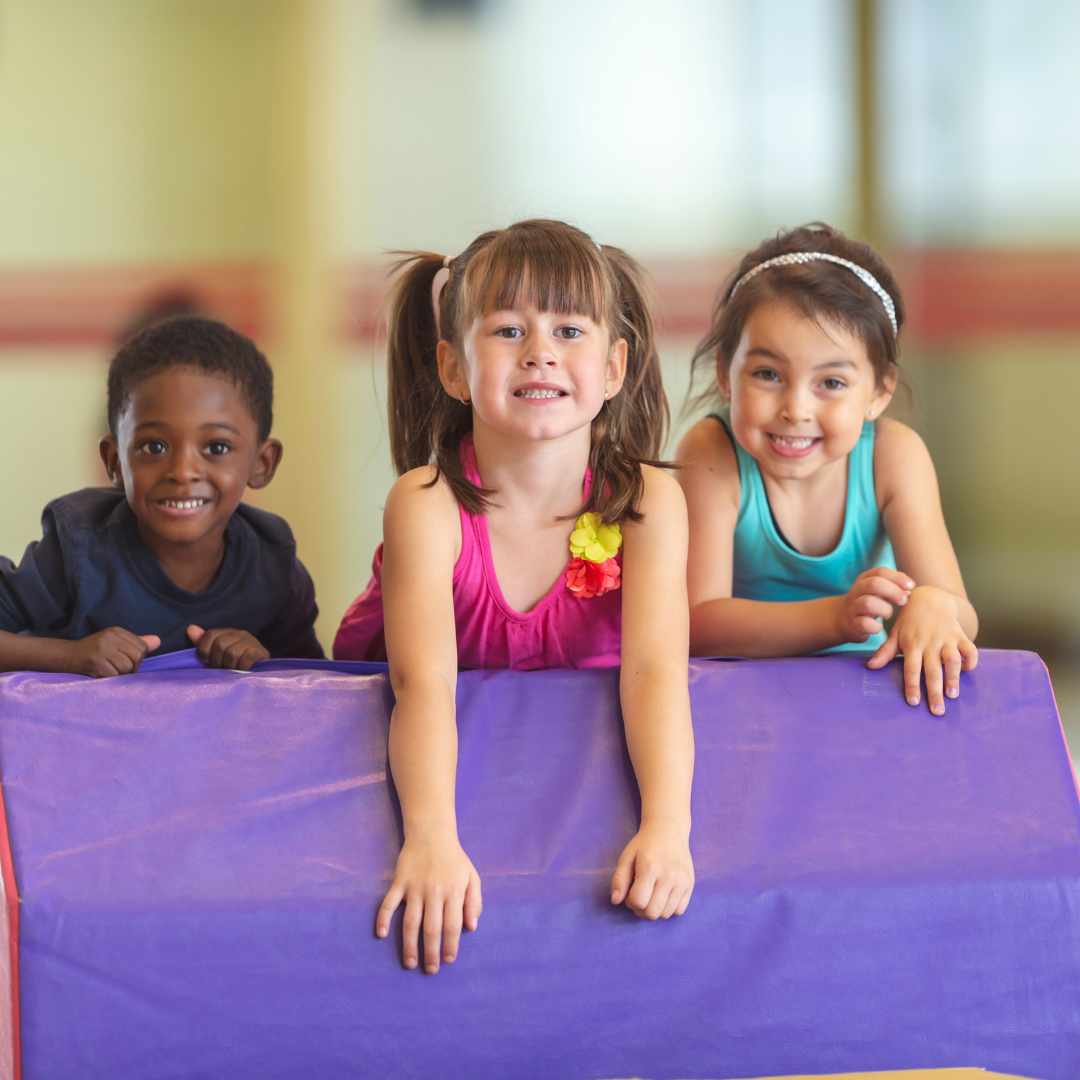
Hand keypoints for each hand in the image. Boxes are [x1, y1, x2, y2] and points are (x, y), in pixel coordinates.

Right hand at [64, 628, 160, 677]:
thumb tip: (158, 641)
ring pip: (126, 668)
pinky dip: (111, 679)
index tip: (127, 661)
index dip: (138, 658)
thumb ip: (137, 642)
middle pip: (136, 657)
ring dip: (121, 675)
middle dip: (132, 668)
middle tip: (120, 669)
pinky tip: (102, 675)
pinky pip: (113, 676)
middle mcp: (109, 638)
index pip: (142, 646)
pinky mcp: (94, 662)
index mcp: (117, 631)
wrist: (67, 656)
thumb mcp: (116, 642)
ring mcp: (101, 650)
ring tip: (110, 671)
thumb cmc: (96, 651)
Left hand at [187, 625, 268, 669]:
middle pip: (220, 644)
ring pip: (232, 653)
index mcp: (227, 632)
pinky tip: (243, 670)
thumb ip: (203, 643)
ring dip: (230, 667)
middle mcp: (240, 633)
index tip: (207, 662)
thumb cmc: (233, 665)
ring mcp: (251, 641)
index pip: (210, 634)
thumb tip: (190, 628)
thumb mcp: (215, 655)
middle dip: (217, 662)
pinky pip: (246, 657)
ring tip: (232, 671)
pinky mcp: (261, 651)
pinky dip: (242, 667)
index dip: (204, 651)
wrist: (259, 672)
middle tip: (221, 670)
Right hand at [376, 831, 481, 972]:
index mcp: (453, 892)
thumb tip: (471, 927)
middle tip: (430, 970)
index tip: (448, 961)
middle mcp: (434, 892)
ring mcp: (415, 887)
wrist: (432, 834)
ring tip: (409, 963)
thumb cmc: (454, 859)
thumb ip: (475, 902)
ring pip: (410, 922)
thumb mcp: (472, 877)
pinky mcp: (399, 882)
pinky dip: (383, 918)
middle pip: (431, 928)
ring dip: (409, 945)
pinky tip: (381, 934)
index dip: (451, 945)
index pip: (453, 925)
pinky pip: (389, 903)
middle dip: (431, 952)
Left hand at [610, 817, 693, 919]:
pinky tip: (663, 897)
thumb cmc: (644, 843)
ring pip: (666, 914)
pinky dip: (669, 909)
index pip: (638, 901)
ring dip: (655, 911)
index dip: (630, 902)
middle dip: (641, 910)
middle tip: (639, 897)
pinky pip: (679, 910)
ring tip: (650, 897)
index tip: (630, 893)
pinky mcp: (690, 884)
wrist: (668, 829)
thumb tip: (615, 901)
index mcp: (650, 868)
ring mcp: (682, 881)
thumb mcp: (627, 857)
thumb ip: (619, 879)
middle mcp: (669, 876)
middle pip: (653, 912)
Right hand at [835, 566, 914, 642]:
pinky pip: (864, 623)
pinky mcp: (852, 623)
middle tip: (904, 601)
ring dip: (885, 609)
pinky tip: (879, 627)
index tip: (911, 587)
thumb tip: (909, 589)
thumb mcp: (878, 590)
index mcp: (864, 579)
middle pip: (874, 584)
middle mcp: (857, 590)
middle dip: (894, 591)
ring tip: (888, 614)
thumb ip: (894, 587)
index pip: (881, 572)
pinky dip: (876, 627)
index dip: (898, 578)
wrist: (842, 619)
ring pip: (868, 603)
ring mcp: (853, 607)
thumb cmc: (869, 602)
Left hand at [866, 585, 977, 714]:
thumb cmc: (909, 621)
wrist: (929, 598)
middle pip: (932, 670)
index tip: (913, 702)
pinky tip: (968, 671)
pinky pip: (969, 649)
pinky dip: (971, 661)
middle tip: (937, 711)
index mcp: (912, 645)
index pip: (911, 669)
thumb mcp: (895, 634)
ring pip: (952, 660)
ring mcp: (946, 639)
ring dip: (954, 678)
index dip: (912, 686)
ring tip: (953, 695)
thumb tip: (870, 666)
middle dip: (935, 692)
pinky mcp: (960, 635)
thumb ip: (885, 651)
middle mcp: (929, 643)